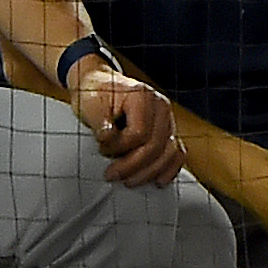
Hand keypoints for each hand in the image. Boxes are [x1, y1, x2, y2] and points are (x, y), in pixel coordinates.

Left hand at [68, 62, 186, 188]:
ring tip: (129, 182)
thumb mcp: (90, 104)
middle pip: (156, 146)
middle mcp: (161, 106)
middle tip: (110, 175)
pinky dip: (169, 169)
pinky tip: (158, 181)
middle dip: (132, 166)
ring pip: (170, 152)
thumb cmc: (94, 95)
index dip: (119, 147)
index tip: (101, 148)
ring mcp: (167, 119)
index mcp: (142, 96)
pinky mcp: (167, 131)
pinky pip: (177, 153)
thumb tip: (107, 138)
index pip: (139, 133)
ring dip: (149, 172)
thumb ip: (100, 122)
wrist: (99, 85)